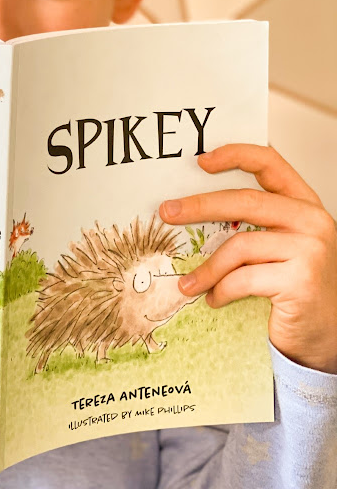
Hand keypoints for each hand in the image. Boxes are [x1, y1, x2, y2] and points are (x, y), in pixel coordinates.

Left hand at [159, 144, 336, 373]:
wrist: (324, 332)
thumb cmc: (294, 286)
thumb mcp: (276, 246)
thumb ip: (252, 224)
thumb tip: (191, 209)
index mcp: (304, 204)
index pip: (271, 164)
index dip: (235, 155)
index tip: (201, 160)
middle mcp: (312, 220)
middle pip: (245, 201)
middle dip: (199, 206)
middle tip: (167, 212)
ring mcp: (310, 249)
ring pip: (239, 246)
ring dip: (206, 269)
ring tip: (188, 284)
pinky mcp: (300, 280)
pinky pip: (242, 279)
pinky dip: (221, 290)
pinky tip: (214, 299)